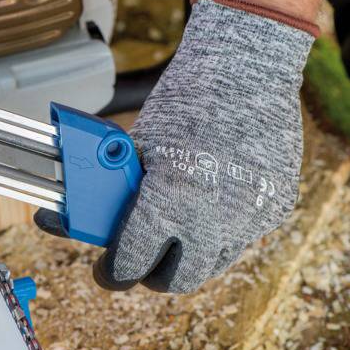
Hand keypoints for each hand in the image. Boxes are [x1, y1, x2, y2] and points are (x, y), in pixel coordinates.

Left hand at [35, 0, 319, 292]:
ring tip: (176, 226)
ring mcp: (250, 218)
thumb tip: (74, 222)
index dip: (114, 272)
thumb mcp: (134, 148)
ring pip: (212, 262)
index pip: (133, 263)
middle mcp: (213, 218)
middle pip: (177, 281)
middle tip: (142, 258)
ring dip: (189, 254)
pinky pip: (243, 237)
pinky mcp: (276, 208)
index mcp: (169, 201)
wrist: (245, 69)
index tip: (108, 271)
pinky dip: (222, 228)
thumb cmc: (182, 103)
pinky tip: (212, 197)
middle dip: (153, 273)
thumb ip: (113, 192)